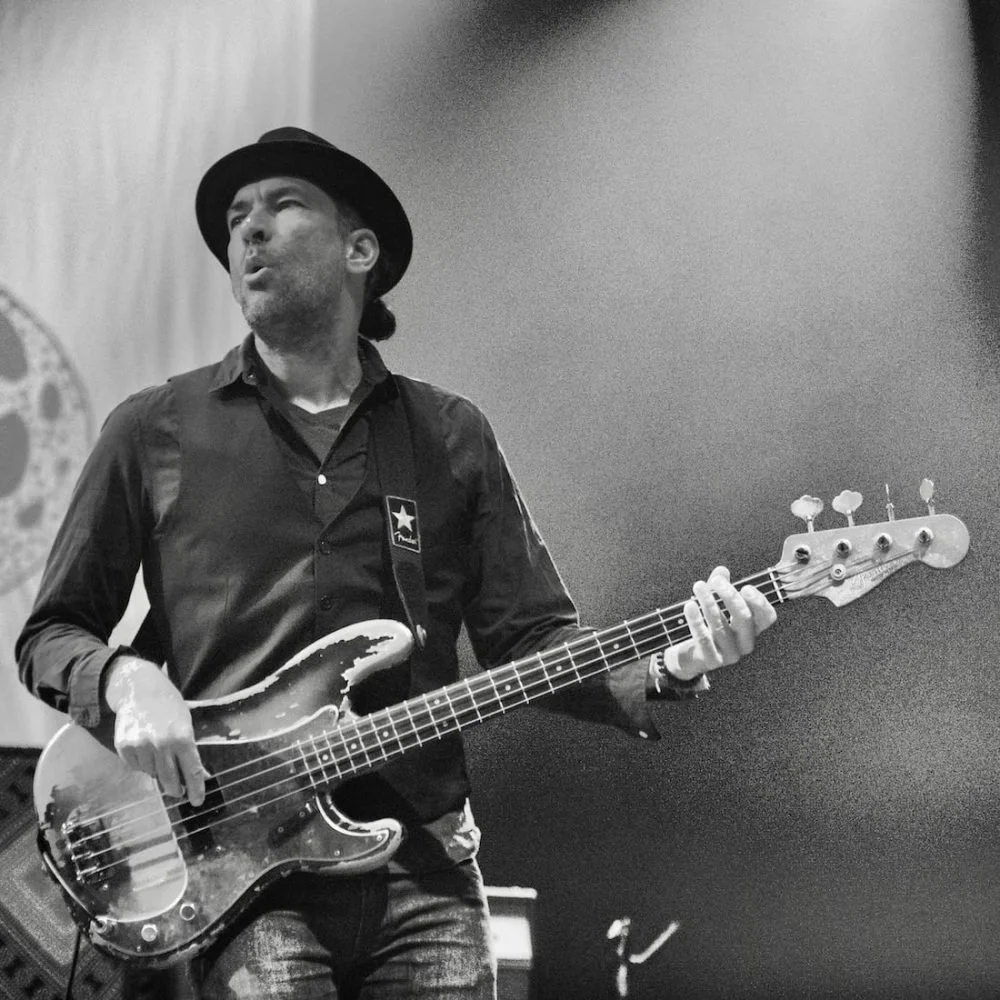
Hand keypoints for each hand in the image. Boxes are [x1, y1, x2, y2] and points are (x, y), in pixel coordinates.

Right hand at [102, 656, 205, 805]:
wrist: (140, 690)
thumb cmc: (170, 707)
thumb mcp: (187, 724)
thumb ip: (192, 751)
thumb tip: (200, 777)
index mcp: (182, 737)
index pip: (192, 771)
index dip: (196, 789)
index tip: (197, 802)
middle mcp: (162, 744)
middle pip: (170, 780)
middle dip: (176, 789)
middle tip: (179, 791)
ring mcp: (141, 746)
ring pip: (152, 774)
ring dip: (158, 772)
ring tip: (160, 757)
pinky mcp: (124, 747)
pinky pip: (136, 767)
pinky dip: (142, 764)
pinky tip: (146, 750)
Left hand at [663, 566, 776, 680]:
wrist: (689, 659)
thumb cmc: (707, 629)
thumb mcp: (715, 605)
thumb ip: (719, 587)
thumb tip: (722, 570)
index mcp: (751, 629)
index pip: (767, 617)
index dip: (759, 602)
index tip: (745, 587)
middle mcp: (745, 644)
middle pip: (744, 618)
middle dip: (730, 596)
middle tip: (715, 581)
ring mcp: (729, 654)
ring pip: (721, 626)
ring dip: (709, 603)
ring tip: (698, 586)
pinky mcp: (711, 660)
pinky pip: (704, 638)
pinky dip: (696, 620)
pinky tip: (689, 606)